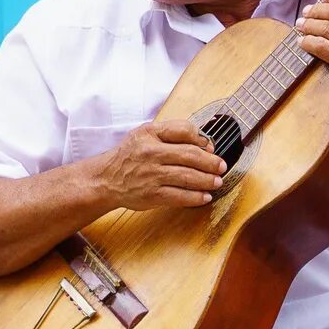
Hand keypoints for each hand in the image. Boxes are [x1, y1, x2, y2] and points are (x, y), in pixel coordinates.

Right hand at [98, 120, 228, 211]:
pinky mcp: (152, 195)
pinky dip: (195, 197)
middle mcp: (151, 153)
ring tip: (217, 182)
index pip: (182, 130)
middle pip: (189, 156)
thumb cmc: (130, 155)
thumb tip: (202, 141)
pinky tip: (205, 197)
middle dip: (210, 162)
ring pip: (186, 177)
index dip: (201, 138)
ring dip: (207, 180)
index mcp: (150, 134)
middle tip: (222, 166)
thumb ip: (172, 132)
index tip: (211, 147)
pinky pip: (179, 196)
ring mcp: (151, 175)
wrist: (106, 179)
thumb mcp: (146, 134)